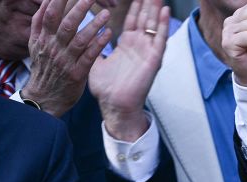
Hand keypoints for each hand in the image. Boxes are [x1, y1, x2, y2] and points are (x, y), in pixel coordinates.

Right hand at [24, 0, 112, 116]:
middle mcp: (52, 47)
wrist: (44, 98)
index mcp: (42, 38)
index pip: (49, 14)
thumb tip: (45, 2)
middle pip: (66, 23)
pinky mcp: (76, 73)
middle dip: (79, 7)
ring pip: (79, 39)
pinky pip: (89, 56)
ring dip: (94, 24)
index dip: (58, 0)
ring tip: (107, 13)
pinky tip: (108, 34)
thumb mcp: (35, 45)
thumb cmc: (44, 68)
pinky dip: (99, 44)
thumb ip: (39, 24)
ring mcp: (64, 61)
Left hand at [89, 0, 169, 141]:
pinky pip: (160, 39)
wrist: (114, 106)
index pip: (132, 21)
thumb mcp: (95, 62)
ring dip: (155, 8)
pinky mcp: (153, 59)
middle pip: (144, 19)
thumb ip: (93, 47)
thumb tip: (83, 35)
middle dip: (147, 3)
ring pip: (153, 25)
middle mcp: (139, 47)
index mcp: (126, 47)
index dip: (134, 7)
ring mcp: (147, 52)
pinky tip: (163, 10)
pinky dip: (162, 24)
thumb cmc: (106, 89)